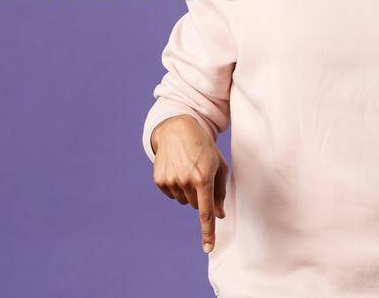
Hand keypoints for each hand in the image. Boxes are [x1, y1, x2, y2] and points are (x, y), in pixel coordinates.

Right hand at [151, 115, 227, 252]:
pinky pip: (171, 194)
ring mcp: (171, 181)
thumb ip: (219, 193)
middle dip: (199, 196)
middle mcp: (186, 181)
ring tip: (186, 169)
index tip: (208, 248)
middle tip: (199, 176)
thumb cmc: (204, 148)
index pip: (206, 212)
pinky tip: (176, 169)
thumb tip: (219, 215)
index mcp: (204, 179)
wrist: (177, 130)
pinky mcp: (159, 180)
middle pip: (195, 205)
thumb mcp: (218, 166)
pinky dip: (175, 187)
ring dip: (187, 191)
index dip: (208, 232)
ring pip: (183, 201)